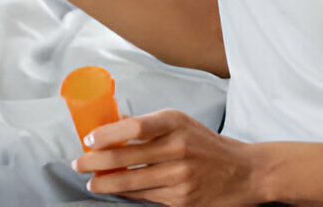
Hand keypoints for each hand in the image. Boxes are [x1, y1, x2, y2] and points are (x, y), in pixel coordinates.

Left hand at [72, 110, 259, 206]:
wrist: (244, 172)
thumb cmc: (206, 144)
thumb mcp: (180, 122)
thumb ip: (148, 125)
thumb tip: (110, 124)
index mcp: (175, 123)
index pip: (135, 127)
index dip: (107, 134)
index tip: (89, 140)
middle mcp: (178, 148)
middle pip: (127, 157)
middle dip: (96, 162)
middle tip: (78, 163)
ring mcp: (180, 177)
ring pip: (132, 182)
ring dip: (106, 183)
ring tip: (92, 181)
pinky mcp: (183, 200)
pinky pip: (146, 197)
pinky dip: (127, 194)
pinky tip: (116, 190)